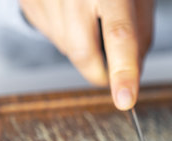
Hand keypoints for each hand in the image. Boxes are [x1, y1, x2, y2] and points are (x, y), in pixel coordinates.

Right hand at [20, 0, 153, 109]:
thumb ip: (141, 35)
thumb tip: (134, 74)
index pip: (119, 34)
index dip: (123, 71)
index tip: (125, 100)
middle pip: (83, 52)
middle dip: (99, 72)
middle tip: (110, 72)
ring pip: (67, 49)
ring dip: (84, 50)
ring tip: (89, 20)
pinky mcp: (29, 3)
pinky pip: (52, 37)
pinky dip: (67, 37)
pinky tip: (71, 14)